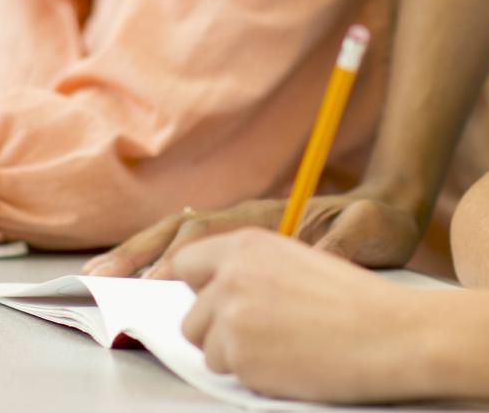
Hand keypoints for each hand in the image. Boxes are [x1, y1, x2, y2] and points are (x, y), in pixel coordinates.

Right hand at [86, 185, 425, 278]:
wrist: (390, 206)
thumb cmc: (378, 222)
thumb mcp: (370, 230)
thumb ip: (346, 237)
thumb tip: (329, 250)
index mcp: (267, 217)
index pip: (207, 234)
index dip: (175, 257)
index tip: (150, 281)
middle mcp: (246, 222)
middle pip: (178, 233)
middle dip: (136, 254)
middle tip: (98, 278)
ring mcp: (244, 233)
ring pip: (178, 241)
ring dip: (139, 257)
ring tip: (100, 276)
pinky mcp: (249, 247)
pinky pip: (193, 253)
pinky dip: (161, 262)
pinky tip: (140, 278)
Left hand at [178, 230, 438, 404]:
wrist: (392, 333)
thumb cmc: (356, 301)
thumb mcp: (297, 262)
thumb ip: (251, 271)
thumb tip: (214, 295)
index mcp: (247, 245)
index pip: (188, 264)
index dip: (200, 290)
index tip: (210, 307)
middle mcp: (230, 275)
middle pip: (191, 316)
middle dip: (217, 332)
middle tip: (261, 337)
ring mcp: (231, 317)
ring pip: (206, 348)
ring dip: (235, 356)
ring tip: (283, 348)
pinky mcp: (239, 356)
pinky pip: (227, 373)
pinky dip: (253, 376)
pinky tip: (290, 364)